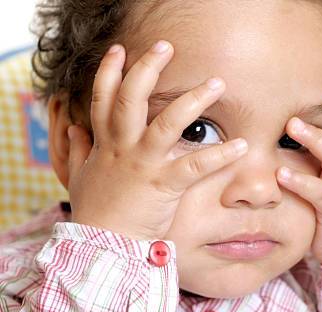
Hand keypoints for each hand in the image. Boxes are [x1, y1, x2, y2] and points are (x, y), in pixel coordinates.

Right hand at [67, 40, 247, 239]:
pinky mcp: (164, 185)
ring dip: (194, 100)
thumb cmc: (96, 213)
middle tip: (166, 46)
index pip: (102, 98)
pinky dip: (221, 154)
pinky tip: (242, 145)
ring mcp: (144, 164)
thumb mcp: (79, 178)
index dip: (110, 72)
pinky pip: (196, 165)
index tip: (120, 49)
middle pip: (132, 98)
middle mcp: (123, 148)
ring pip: (168, 123)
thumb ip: (76, 152)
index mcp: (104, 144)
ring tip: (216, 83)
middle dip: (148, 68)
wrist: (102, 246)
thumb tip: (70, 129)